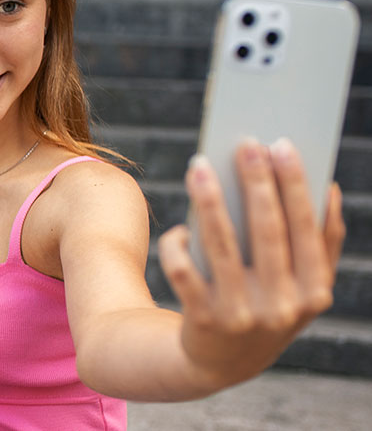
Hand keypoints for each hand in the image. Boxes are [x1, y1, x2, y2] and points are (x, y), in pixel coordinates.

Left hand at [157, 138, 345, 387]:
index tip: (281, 144)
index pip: (306, 228)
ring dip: (209, 199)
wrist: (220, 363)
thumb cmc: (266, 307)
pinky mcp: (202, 320)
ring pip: (221, 244)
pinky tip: (179, 231)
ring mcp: (242, 315)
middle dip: (256, 180)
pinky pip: (183, 271)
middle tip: (244, 143)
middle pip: (267, 230)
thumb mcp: (302, 288)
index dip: (294, 184)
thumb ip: (323, 245)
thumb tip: (331, 188)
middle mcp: (283, 306)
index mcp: (314, 292)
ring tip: (198, 165)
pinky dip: (176, 245)